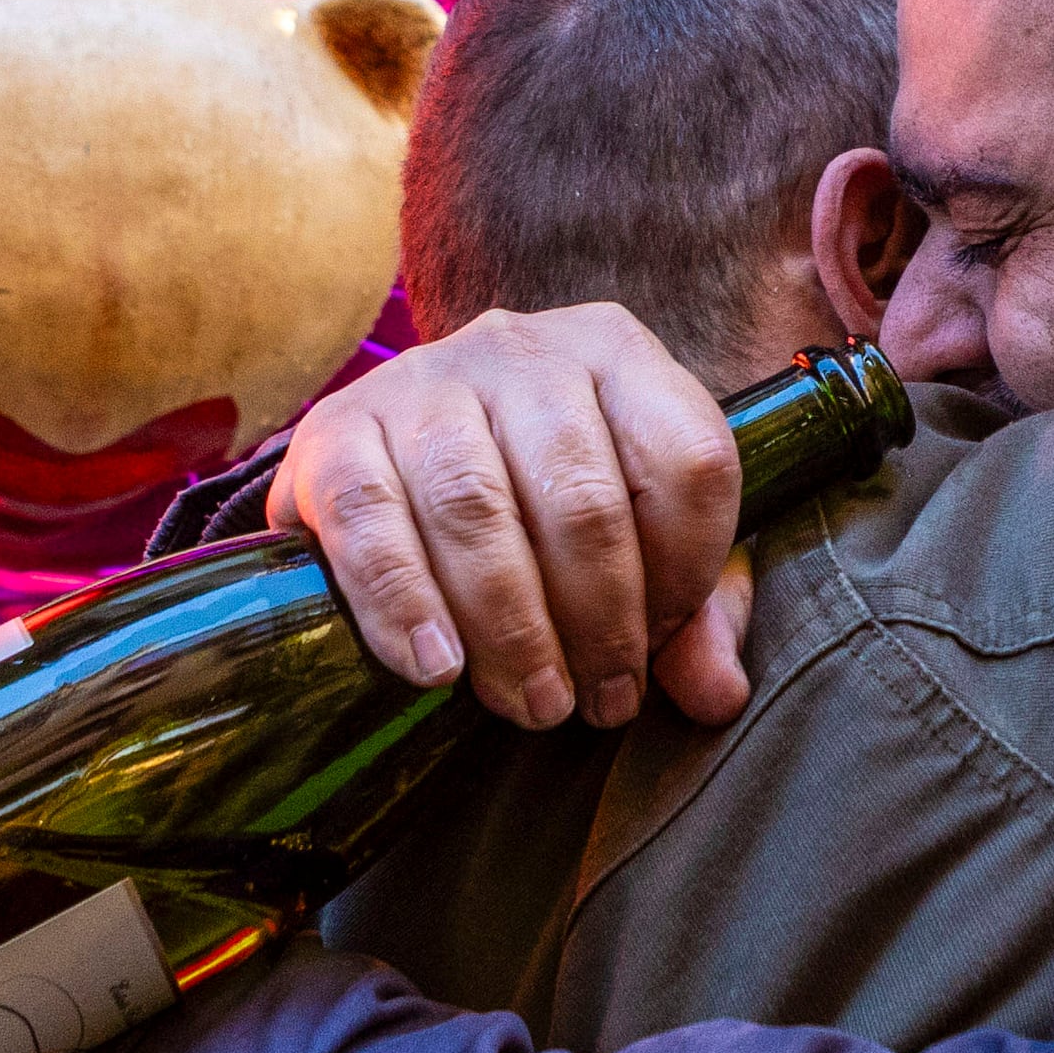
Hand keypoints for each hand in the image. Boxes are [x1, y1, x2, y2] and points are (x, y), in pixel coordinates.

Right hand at [266, 306, 751, 727]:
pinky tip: (437, 667)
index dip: (688, 571)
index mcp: (616, 355)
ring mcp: (423, 378)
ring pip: (476, 508)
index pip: (689, 461)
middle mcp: (523, 349)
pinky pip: (369, 517)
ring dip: (511, 628)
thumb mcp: (629, 537)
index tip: (661, 648)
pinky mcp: (335, 426)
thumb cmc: (530, 500)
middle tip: (594, 704)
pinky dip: (405, 602)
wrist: (380, 452)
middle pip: (582, 497)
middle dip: (598, 622)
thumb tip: (718, 695)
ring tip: (532, 701)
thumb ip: (688, 611)